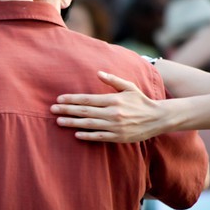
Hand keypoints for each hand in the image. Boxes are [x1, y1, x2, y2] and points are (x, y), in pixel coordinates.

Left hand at [50, 71, 165, 142]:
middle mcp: (112, 112)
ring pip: (89, 124)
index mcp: (113, 99)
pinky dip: (87, 135)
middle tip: (52, 109)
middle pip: (85, 111)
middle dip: (67, 110)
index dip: (72, 99)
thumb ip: (113, 80)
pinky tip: (76, 134)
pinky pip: (99, 136)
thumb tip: (98, 73)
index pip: (87, 99)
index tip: (59, 99)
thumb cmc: (140, 100)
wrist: (157, 118)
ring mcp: (115, 126)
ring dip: (72, 123)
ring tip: (59, 121)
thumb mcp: (128, 87)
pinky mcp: (118, 136)